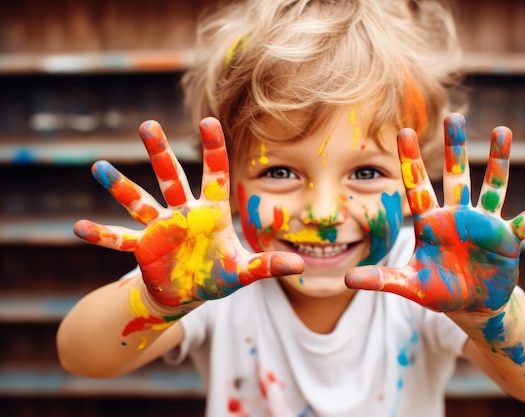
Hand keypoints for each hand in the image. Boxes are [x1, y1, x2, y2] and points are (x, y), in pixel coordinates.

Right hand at [74, 118, 303, 306]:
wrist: (188, 292)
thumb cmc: (216, 276)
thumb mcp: (243, 271)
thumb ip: (268, 265)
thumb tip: (301, 267)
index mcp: (212, 213)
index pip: (215, 175)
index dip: (213, 150)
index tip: (208, 120)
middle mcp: (184, 213)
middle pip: (171, 178)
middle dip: (159, 153)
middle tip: (147, 125)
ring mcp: (160, 228)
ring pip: (139, 201)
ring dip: (120, 186)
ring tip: (99, 166)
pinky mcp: (143, 248)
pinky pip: (120, 240)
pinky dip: (102, 236)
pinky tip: (79, 227)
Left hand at [345, 113, 524, 312]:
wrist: (470, 303)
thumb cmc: (439, 290)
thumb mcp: (409, 285)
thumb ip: (381, 279)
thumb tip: (347, 279)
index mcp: (431, 223)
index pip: (417, 186)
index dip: (409, 160)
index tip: (401, 130)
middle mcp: (457, 216)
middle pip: (456, 176)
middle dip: (454, 148)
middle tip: (453, 116)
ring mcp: (484, 224)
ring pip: (492, 187)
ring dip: (499, 162)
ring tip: (503, 131)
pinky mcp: (507, 239)